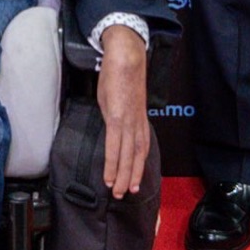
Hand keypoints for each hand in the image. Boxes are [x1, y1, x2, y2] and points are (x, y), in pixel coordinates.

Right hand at [97, 25, 150, 198]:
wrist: (126, 55)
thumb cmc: (122, 73)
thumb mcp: (123, 96)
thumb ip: (120, 111)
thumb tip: (113, 121)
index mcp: (139, 118)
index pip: (140, 147)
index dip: (137, 166)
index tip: (134, 181)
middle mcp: (137, 123)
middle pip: (136, 156)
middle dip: (132, 177)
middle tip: (126, 194)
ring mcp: (128, 121)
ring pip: (126, 156)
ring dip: (122, 176)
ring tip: (116, 192)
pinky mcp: (116, 117)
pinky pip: (114, 146)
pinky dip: (112, 163)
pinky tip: (108, 176)